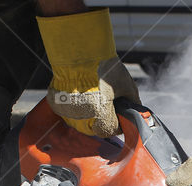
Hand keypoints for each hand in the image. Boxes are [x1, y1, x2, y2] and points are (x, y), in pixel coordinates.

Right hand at [37, 9, 139, 137]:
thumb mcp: (126, 85)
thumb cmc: (103, 66)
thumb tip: (135, 110)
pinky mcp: (55, 104)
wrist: (77, 49)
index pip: (111, 130)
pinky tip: (82, 95)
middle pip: (95, 129)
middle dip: (103, 120)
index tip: (119, 115)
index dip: (118, 124)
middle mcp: (80, 117)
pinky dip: (75, 108)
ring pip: (80, 123)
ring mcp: (66, 112)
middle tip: (107, 105)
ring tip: (94, 98)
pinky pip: (68, 113)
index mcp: (99, 114)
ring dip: (88, 116)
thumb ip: (133, 102)